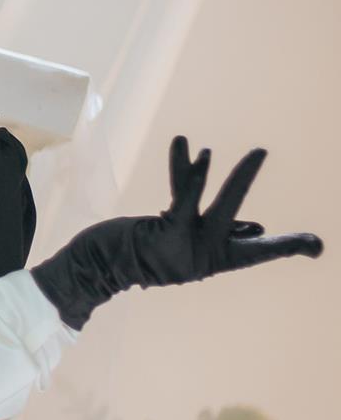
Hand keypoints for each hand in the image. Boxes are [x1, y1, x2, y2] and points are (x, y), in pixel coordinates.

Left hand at [30, 135, 323, 332]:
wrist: (103, 267)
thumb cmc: (145, 253)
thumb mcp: (183, 242)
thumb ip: (217, 228)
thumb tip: (253, 225)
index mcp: (214, 257)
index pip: (258, 249)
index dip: (287, 246)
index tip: (316, 246)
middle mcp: (206, 253)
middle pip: (241, 218)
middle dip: (254, 186)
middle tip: (268, 153)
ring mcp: (188, 245)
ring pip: (220, 206)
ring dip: (239, 179)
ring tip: (257, 152)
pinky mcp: (169, 232)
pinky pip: (185, 200)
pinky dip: (191, 177)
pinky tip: (197, 153)